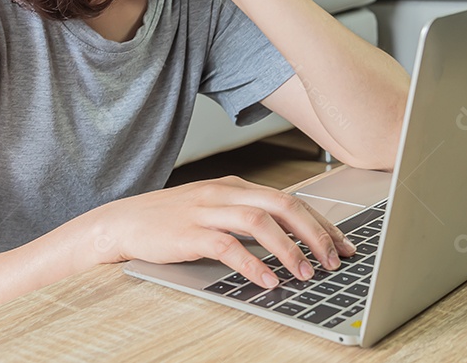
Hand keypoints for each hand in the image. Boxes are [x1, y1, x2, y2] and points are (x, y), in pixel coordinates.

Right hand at [94, 175, 356, 287]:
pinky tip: (267, 280)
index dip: (321, 223)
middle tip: (335, 260)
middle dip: (315, 232)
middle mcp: (225, 193)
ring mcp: (206, 211)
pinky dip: (251, 264)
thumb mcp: (213, 209)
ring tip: (306, 273)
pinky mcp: (189, 233)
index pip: (290, 199)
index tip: (343, 245)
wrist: (122, 222)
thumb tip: (290, 238)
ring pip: (259, 221)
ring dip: (288, 248)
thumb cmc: (170, 221)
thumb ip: (246, 216)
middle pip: (283, 204)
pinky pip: (226, 246)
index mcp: (235, 187)